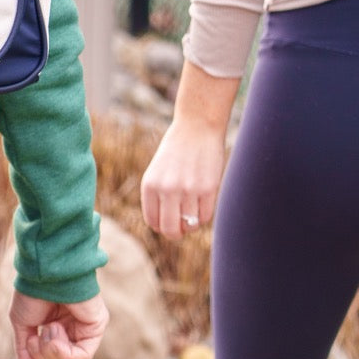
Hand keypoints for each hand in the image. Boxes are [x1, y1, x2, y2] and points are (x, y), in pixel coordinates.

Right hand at [9, 290, 107, 358]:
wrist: (43, 273)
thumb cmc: (31, 291)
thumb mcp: (23, 323)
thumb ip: (26, 349)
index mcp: (58, 326)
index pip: (54, 358)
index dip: (40, 356)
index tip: (30, 339)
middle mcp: (74, 328)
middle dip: (46, 356)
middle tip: (37, 337)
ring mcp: (86, 328)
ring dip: (53, 352)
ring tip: (48, 329)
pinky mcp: (96, 326)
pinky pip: (82, 357)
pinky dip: (64, 350)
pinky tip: (55, 328)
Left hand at [140, 116, 225, 238]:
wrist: (196, 126)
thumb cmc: (176, 150)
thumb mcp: (158, 171)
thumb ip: (158, 197)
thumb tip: (165, 228)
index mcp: (150, 185)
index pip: (153, 222)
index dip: (162, 226)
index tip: (169, 219)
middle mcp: (166, 189)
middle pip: (171, 230)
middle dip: (177, 232)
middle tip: (182, 225)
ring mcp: (188, 190)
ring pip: (191, 226)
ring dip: (192, 222)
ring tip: (193, 207)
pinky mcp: (208, 189)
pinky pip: (206, 217)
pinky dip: (204, 215)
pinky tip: (203, 201)